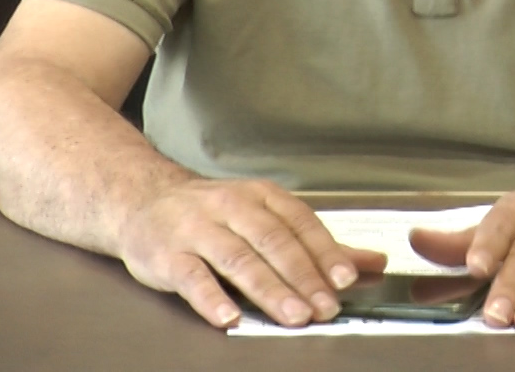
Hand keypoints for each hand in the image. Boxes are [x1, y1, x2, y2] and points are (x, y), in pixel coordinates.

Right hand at [115, 177, 386, 328]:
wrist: (141, 199)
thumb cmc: (212, 213)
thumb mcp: (266, 216)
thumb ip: (317, 243)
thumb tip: (372, 262)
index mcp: (262, 197)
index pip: (301, 224)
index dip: (325, 252)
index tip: (346, 278)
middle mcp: (231, 208)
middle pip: (274, 243)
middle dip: (303, 277)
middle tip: (325, 306)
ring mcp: (197, 229)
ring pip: (239, 260)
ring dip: (269, 290)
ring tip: (293, 315)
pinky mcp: (166, 254)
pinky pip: (191, 277)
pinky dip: (211, 298)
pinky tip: (229, 317)